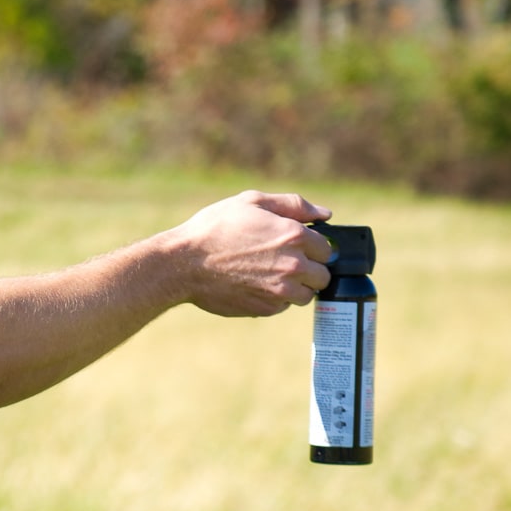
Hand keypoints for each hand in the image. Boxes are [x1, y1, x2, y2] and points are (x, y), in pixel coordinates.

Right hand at [170, 190, 333, 316]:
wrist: (183, 263)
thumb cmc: (214, 228)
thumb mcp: (251, 202)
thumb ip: (293, 205)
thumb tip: (325, 214)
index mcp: (295, 235)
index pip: (326, 248)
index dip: (312, 246)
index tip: (296, 246)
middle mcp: (294, 265)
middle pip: (322, 275)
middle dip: (308, 268)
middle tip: (284, 261)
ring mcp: (281, 290)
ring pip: (306, 294)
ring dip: (295, 286)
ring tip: (270, 275)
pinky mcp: (266, 308)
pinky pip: (283, 306)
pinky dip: (275, 298)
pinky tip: (254, 284)